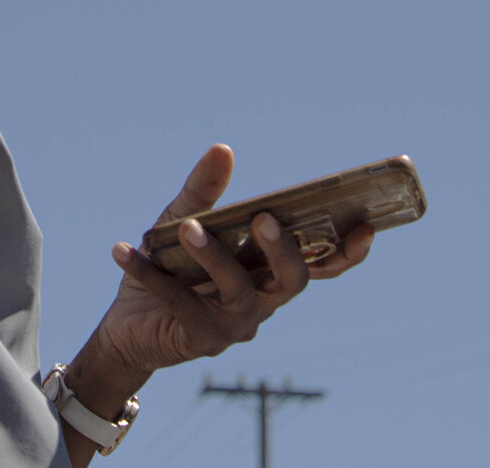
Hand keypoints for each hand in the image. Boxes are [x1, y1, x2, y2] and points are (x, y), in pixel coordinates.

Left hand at [86, 145, 373, 378]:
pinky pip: (179, 304)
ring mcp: (234, 325)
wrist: (128, 326)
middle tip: (264, 218)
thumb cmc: (170, 268)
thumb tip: (223, 149)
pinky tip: (124, 249)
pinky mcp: (199, 340)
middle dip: (283, 249)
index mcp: (269, 270)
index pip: (321, 264)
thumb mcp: (183, 220)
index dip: (347, 250)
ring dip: (214, 257)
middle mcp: (262, 300)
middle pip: (292, 280)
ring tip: (187, 228)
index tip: (365, 223)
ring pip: (239, 292)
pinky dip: (149, 274)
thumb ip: (204, 191)